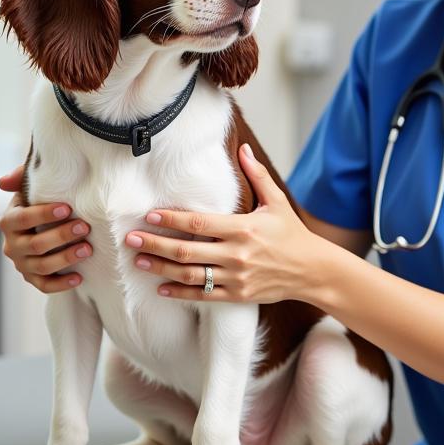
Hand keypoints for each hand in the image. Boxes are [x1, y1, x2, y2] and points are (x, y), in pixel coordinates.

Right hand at [0, 164, 92, 292]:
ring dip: (65, 258)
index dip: (43, 214)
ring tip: (88, 249)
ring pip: (41, 266)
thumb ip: (21, 177)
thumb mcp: (32, 186)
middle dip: (61, 236)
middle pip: (34, 244)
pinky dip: (61, 284)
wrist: (45, 222)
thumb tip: (3, 182)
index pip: (22, 219)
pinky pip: (44, 285)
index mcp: (9, 221)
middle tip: (84, 227)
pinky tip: (79, 277)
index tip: (67, 208)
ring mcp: (21, 263)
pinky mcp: (32, 277)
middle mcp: (12, 244)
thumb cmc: (41, 201)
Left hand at [125, 144, 330, 304]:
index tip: (150, 214)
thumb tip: (243, 148)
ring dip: (161, 268)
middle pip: (186, 250)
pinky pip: (203, 296)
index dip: (172, 218)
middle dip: (155, 244)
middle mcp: (237, 254)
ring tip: (138, 262)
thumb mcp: (276, 201)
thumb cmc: (292, 233)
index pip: (199, 223)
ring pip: (190, 275)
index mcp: (243, 228)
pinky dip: (179, 293)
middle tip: (131, 239)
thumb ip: (256, 175)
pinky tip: (160, 288)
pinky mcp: (238, 296)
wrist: (313, 270)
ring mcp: (236, 278)